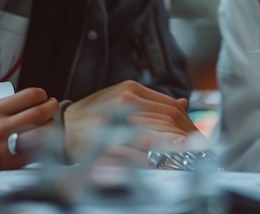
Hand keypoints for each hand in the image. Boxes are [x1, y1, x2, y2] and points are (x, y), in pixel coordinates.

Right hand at [0, 87, 58, 168]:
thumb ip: (15, 105)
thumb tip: (40, 100)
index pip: (31, 95)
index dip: (42, 94)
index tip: (43, 96)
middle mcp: (0, 128)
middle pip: (39, 113)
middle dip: (51, 107)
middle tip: (51, 106)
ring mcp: (5, 147)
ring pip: (41, 132)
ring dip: (49, 125)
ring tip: (46, 123)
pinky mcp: (9, 164)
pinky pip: (35, 151)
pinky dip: (42, 143)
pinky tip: (39, 139)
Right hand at [63, 80, 199, 164]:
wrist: (60, 127)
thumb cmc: (94, 113)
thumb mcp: (123, 96)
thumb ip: (153, 100)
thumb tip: (184, 103)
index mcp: (131, 90)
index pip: (170, 107)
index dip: (187, 124)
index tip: (197, 137)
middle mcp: (124, 104)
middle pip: (165, 122)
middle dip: (185, 138)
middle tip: (200, 151)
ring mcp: (115, 124)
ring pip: (153, 138)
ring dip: (172, 150)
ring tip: (188, 157)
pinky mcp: (104, 147)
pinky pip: (133, 157)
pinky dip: (149, 163)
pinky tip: (160, 168)